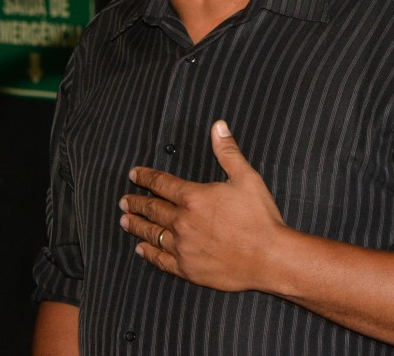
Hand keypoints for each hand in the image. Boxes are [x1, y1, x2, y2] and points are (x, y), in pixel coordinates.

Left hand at [119, 120, 286, 291]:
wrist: (270, 258)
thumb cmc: (260, 217)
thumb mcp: (246, 178)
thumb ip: (228, 152)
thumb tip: (218, 126)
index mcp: (194, 197)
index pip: (161, 183)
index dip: (146, 177)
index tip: (134, 174)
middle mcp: (182, 221)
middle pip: (152, 209)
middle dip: (136, 202)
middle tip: (124, 200)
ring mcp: (183, 247)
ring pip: (152, 234)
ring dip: (137, 226)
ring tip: (125, 220)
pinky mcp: (188, 268)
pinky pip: (161, 260)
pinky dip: (149, 253)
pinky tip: (141, 249)